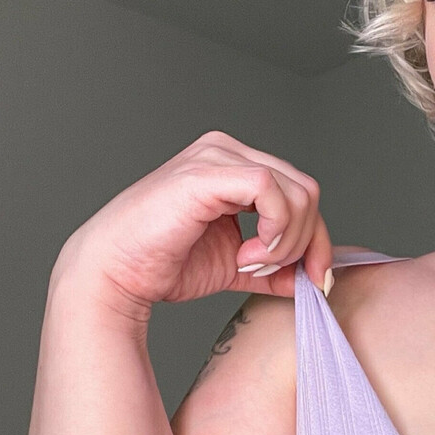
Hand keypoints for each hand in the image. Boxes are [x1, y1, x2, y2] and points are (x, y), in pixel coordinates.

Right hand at [53, 129, 334, 313]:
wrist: (116, 272)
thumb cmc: (161, 263)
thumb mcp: (235, 267)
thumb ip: (273, 267)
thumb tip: (310, 279)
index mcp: (235, 169)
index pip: (301, 194)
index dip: (318, 240)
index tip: (316, 280)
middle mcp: (228, 153)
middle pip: (307, 192)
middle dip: (305, 243)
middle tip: (267, 271)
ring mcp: (217, 156)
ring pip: (297, 191)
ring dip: (285, 241)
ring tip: (249, 261)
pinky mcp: (207, 171)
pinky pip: (270, 189)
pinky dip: (273, 229)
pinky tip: (247, 253)